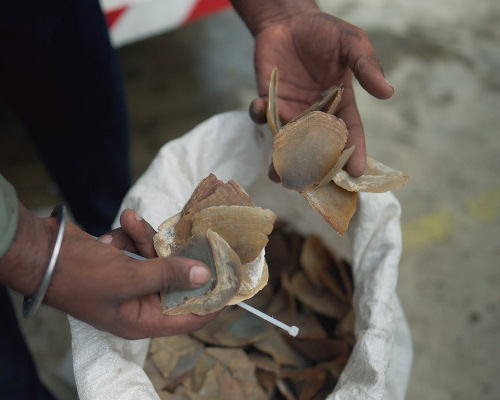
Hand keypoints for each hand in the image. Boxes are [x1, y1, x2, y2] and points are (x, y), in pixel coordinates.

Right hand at [0, 204, 216, 338]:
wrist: (39, 251)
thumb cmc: (79, 275)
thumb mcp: (128, 277)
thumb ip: (169, 276)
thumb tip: (206, 275)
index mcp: (142, 320)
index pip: (190, 317)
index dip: (212, 301)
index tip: (233, 280)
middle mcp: (140, 303)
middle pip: (177, 281)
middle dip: (175, 255)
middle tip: (189, 233)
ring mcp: (132, 281)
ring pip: (158, 257)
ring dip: (145, 238)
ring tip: (126, 223)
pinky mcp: (124, 261)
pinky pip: (140, 246)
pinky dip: (131, 234)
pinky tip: (115, 229)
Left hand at [233, 1, 392, 176]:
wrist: (289, 20)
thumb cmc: (325, 31)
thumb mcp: (351, 43)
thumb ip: (366, 65)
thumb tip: (388, 92)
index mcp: (340, 105)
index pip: (349, 135)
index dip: (353, 154)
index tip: (355, 173)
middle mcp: (315, 115)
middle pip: (317, 148)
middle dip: (315, 168)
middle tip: (312, 186)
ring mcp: (291, 111)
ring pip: (287, 142)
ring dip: (281, 159)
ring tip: (278, 175)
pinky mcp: (269, 102)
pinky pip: (263, 116)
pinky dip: (259, 115)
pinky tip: (260, 107)